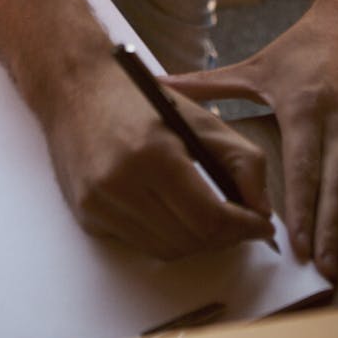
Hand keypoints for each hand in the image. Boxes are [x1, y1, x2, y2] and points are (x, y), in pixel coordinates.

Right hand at [44, 55, 275, 259]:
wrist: (76, 86)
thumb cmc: (140, 99)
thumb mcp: (200, 117)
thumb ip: (243, 161)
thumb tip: (261, 212)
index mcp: (154, 153)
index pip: (209, 218)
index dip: (243, 228)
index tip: (262, 227)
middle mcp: (121, 183)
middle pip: (189, 240)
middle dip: (224, 237)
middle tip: (241, 223)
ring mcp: (99, 203)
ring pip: (164, 250)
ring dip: (195, 241)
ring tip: (209, 218)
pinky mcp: (86, 215)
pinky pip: (138, 243)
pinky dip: (163, 235)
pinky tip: (169, 211)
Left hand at [164, 0, 337, 279]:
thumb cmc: (299, 48)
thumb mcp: (255, 66)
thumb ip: (209, 84)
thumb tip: (162, 87)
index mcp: (304, 107)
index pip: (303, 164)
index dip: (302, 204)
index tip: (295, 239)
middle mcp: (337, 123)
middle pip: (335, 182)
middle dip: (330, 226)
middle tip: (321, 265)